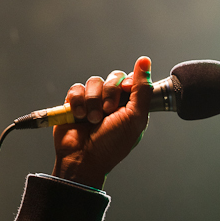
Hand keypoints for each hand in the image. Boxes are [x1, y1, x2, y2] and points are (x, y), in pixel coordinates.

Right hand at [51, 56, 152, 187]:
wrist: (83, 159)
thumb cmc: (112, 144)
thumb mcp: (135, 117)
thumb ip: (142, 89)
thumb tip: (145, 61)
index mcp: (130, 105)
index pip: (130, 79)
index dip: (127, 83)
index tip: (126, 92)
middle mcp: (112, 101)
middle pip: (113, 77)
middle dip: (110, 93)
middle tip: (108, 112)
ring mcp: (92, 101)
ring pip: (94, 81)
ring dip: (93, 100)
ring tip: (92, 119)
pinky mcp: (74, 103)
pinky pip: (76, 88)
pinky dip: (77, 101)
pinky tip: (79, 116)